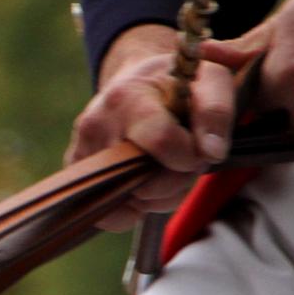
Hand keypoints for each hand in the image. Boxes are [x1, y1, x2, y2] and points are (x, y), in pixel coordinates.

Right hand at [66, 23, 234, 231]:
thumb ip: (216, 111)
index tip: (197, 147)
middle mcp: (96, 125)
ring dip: (160, 195)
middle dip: (177, 179)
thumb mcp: (209, 79)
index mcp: (128, 98)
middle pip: (146, 183)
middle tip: (184, 156)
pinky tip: (146, 185)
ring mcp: (82, 151)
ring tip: (165, 165)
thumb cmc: (178, 82)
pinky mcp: (77, 171)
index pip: (162, 143)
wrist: (139, 81)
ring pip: (132, 202)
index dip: (190, 156)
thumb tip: (211, 153)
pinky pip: (110, 215)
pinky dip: (136, 209)